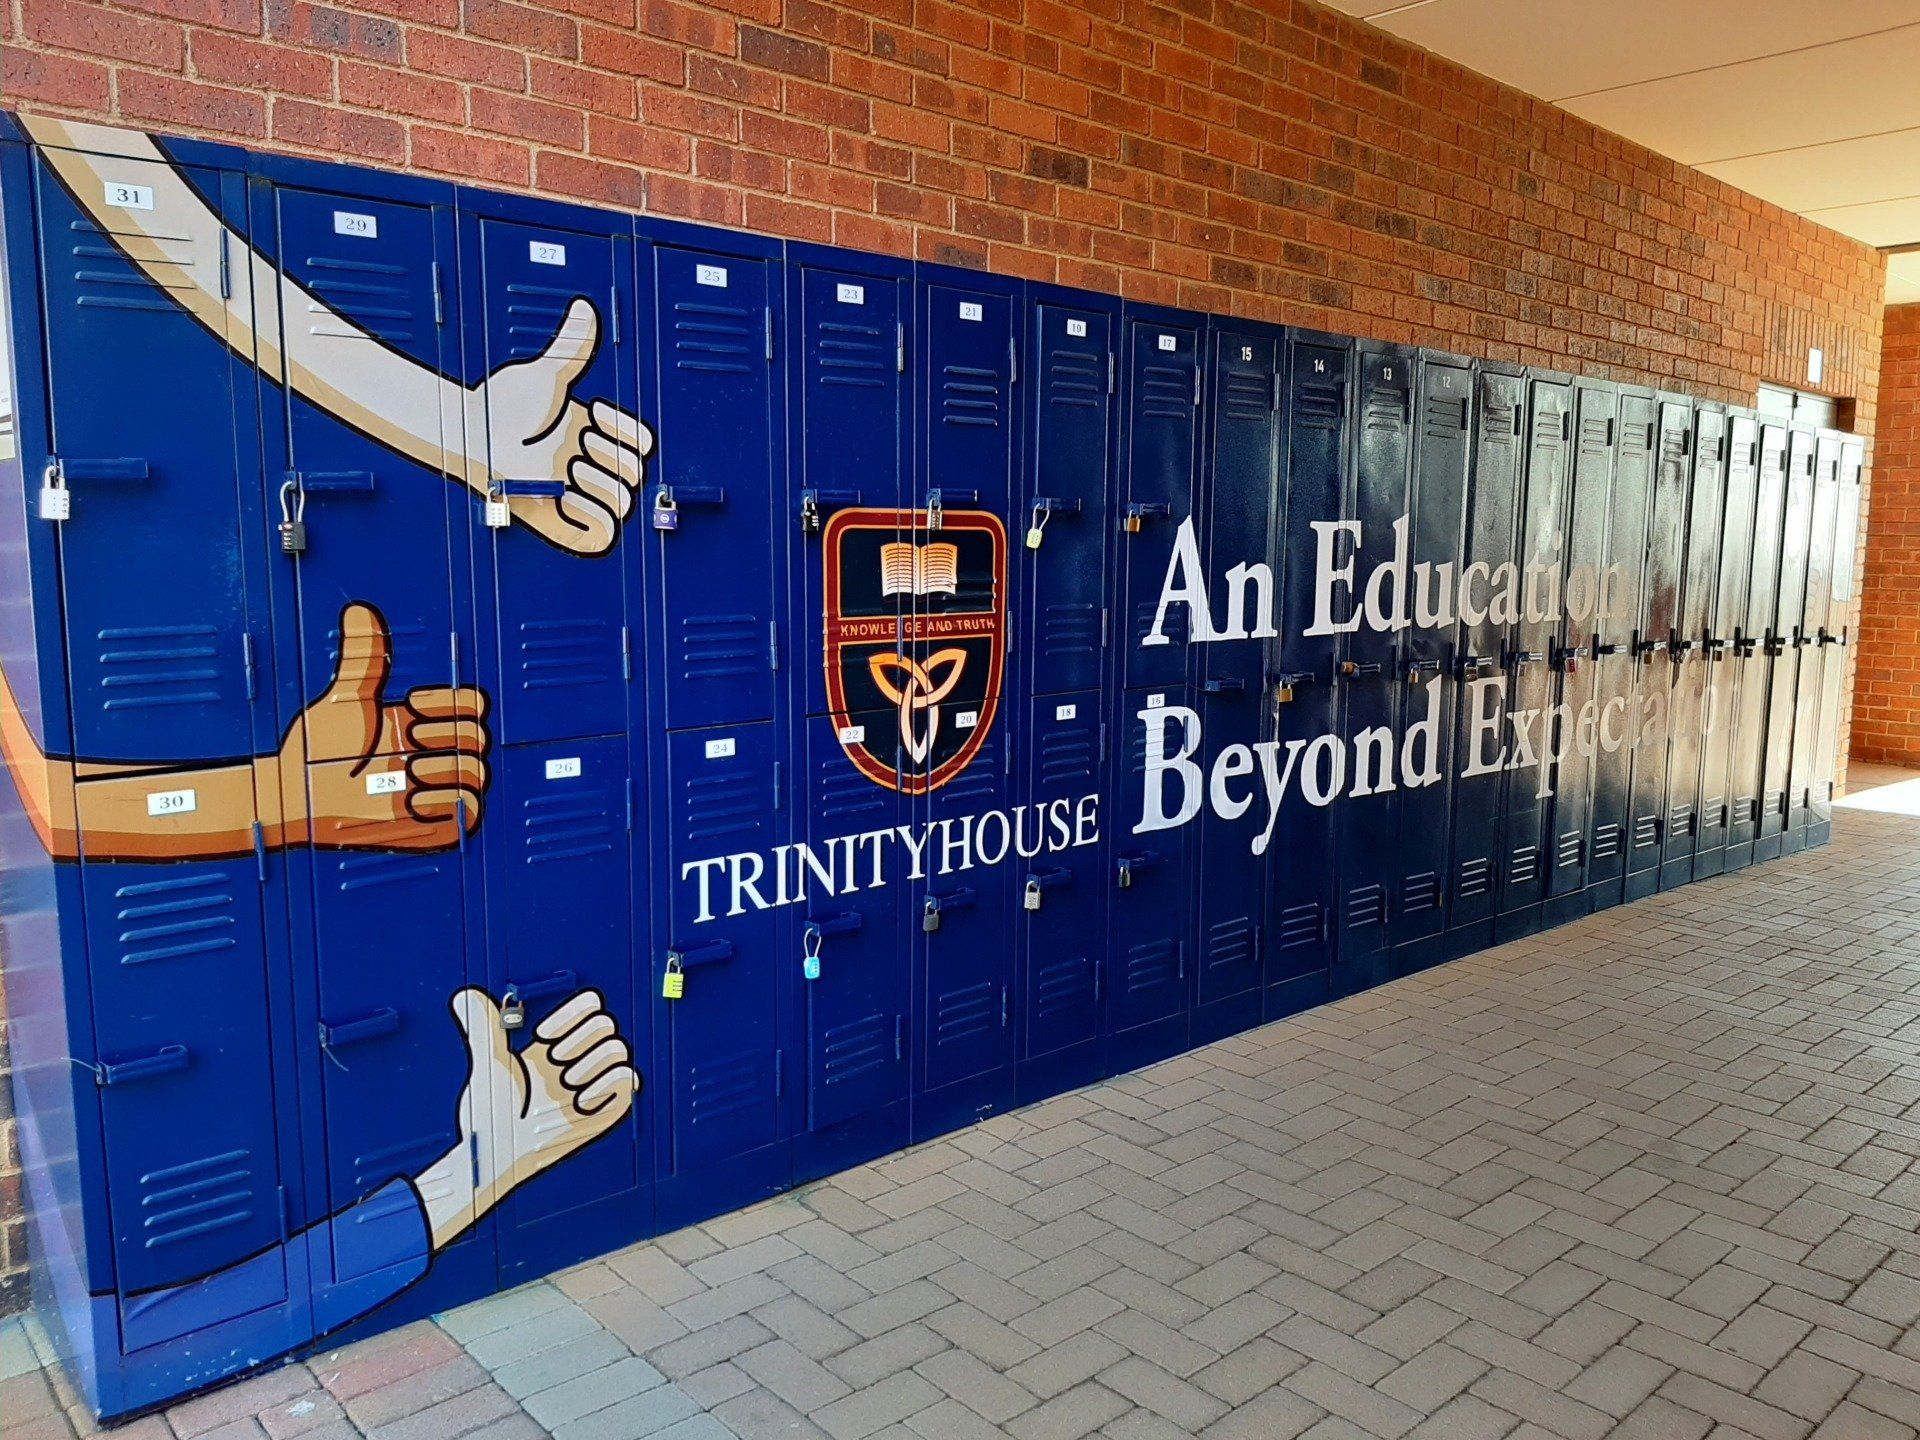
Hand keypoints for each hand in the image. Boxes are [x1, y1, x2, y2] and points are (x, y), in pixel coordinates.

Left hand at [284, 603, 489, 850]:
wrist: (296, 796)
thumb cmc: (313, 753)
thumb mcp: (345, 698)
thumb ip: (364, 657)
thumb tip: (361, 612)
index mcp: (418, 721)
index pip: (469, 704)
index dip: (450, 702)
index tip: (414, 704)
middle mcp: (429, 752)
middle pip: (478, 736)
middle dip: (443, 735)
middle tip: (406, 739)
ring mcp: (433, 787)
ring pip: (476, 771)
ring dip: (441, 769)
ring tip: (405, 771)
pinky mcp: (433, 821)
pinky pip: (469, 809)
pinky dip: (445, 802)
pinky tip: (411, 797)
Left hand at [455, 989, 637, 1230]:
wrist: (499, 1151)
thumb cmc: (490, 1113)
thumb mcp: (488, 1062)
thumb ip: (483, 1026)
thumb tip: (465, 995)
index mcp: (554, 1046)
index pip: (586, 1007)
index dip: (572, 1012)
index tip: (544, 1034)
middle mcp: (576, 1061)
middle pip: (605, 1023)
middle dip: (580, 1038)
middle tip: (555, 1062)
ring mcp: (592, 1084)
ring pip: (618, 1048)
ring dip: (592, 1063)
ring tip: (566, 1083)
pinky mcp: (604, 1108)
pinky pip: (628, 1080)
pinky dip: (608, 1084)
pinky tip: (580, 1099)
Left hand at [478, 297, 650, 555]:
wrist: (471, 435)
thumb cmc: (498, 407)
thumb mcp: (546, 374)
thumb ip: (573, 346)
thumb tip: (585, 309)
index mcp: (590, 432)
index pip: (640, 442)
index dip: (628, 429)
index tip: (595, 413)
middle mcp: (586, 463)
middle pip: (637, 472)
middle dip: (612, 456)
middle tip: (576, 442)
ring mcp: (575, 494)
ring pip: (625, 503)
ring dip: (604, 485)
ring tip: (571, 469)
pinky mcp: (561, 522)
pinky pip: (601, 536)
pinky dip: (598, 520)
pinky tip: (571, 495)